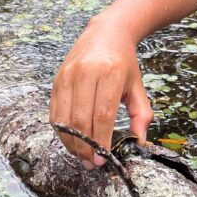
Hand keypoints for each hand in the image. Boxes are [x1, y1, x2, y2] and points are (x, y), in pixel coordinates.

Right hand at [49, 24, 153, 168]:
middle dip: (85, 146)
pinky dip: (61, 130)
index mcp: (110, 73)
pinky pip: (55, 111)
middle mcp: (87, 72)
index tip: (104, 159)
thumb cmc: (124, 63)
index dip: (101, 140)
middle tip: (92, 163)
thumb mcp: (138, 86)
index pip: (103, 115)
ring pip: (64, 117)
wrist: (106, 33)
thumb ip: (142, 114)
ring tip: (81, 156)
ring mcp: (69, 75)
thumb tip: (139, 142)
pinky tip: (71, 140)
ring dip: (71, 142)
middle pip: (81, 119)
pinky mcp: (57, 78)